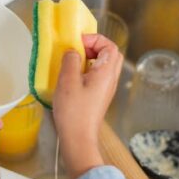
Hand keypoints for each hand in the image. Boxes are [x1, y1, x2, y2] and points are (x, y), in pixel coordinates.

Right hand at [52, 34, 123, 178]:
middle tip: (78, 49)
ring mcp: (106, 89)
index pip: (110, 46)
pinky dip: (87, 70)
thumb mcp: (68, 80)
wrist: (78, 139)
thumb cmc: (74, 112)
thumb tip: (73, 52)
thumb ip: (71, 60)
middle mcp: (110, 80)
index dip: (95, 39)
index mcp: (106, 73)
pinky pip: (98, 76)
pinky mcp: (99, 97)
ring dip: (90, 59)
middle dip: (94, 47)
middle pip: (110, 54)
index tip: (77, 42)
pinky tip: (72, 77)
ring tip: (72, 62)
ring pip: (104, 65)